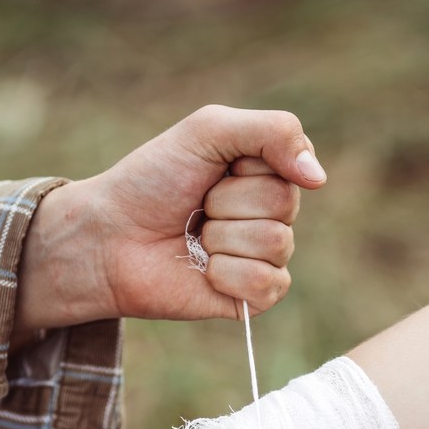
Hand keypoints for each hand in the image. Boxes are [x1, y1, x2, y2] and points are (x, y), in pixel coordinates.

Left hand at [15, 105, 324, 334]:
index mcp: (267, 171)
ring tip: (195, 237)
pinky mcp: (253, 296)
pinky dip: (229, 276)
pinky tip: (205, 270)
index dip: (246, 168)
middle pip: (285, 205)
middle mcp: (271, 213)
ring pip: (277, 244)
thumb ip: (273, 133)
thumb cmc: (151, 181)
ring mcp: (264, 256)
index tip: (213, 168)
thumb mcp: (209, 131)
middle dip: (229, 203)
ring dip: (223, 238)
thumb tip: (319, 179)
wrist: (108, 237)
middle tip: (197, 205)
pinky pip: (269, 285)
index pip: (293, 165)